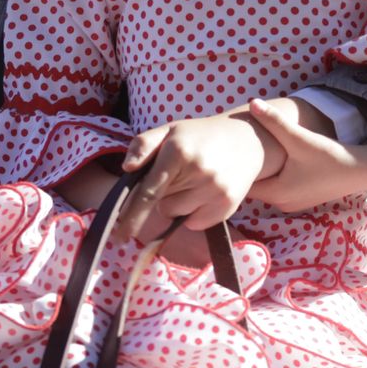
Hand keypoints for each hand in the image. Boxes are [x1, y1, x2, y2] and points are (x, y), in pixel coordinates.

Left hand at [114, 113, 267, 241]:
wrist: (247, 140)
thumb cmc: (199, 137)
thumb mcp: (170, 131)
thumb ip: (143, 145)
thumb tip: (127, 168)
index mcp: (178, 152)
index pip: (149, 192)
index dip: (132, 216)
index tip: (120, 236)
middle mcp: (198, 172)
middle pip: (161, 204)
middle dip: (163, 192)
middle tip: (180, 172)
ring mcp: (214, 191)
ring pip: (176, 214)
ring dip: (178, 202)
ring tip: (194, 180)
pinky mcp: (227, 206)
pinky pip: (194, 223)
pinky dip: (194, 213)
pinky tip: (205, 191)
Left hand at [245, 97, 361, 211]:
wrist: (360, 170)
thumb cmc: (329, 157)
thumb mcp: (299, 138)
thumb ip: (274, 121)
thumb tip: (252, 103)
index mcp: (276, 193)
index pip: (244, 185)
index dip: (235, 169)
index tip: (228, 150)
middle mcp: (281, 203)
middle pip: (254, 186)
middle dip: (247, 168)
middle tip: (237, 145)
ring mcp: (292, 203)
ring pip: (267, 186)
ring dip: (262, 171)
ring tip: (251, 150)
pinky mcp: (301, 198)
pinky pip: (279, 187)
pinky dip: (273, 175)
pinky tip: (274, 159)